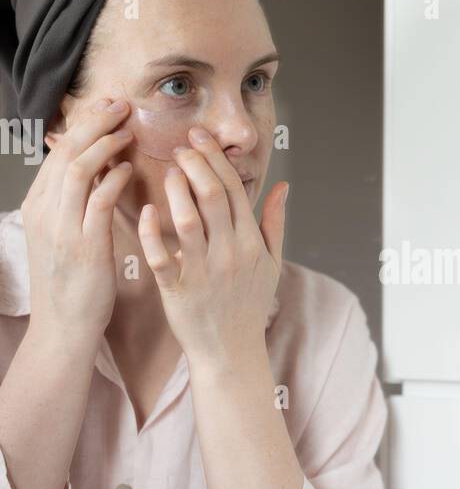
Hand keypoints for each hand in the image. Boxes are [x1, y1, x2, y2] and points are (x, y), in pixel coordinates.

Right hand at [22, 98, 132, 343]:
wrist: (63, 327)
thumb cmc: (73, 283)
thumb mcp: (66, 234)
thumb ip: (78, 201)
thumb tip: (101, 167)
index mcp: (39, 206)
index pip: (59, 151)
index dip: (84, 125)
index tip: (108, 107)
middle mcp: (45, 212)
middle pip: (66, 151)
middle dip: (94, 122)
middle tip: (120, 104)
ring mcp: (61, 228)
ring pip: (77, 169)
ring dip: (104, 144)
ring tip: (127, 129)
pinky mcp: (82, 246)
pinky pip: (97, 201)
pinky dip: (113, 179)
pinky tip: (130, 169)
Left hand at [137, 128, 287, 365]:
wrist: (231, 351)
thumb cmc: (248, 305)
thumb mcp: (271, 264)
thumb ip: (274, 222)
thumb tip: (283, 186)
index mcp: (250, 243)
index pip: (233, 190)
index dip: (215, 159)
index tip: (199, 137)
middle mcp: (228, 253)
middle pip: (211, 196)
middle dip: (194, 164)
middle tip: (179, 146)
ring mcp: (203, 271)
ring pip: (186, 220)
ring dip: (174, 189)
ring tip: (166, 171)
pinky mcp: (177, 290)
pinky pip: (160, 255)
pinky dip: (151, 231)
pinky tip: (147, 210)